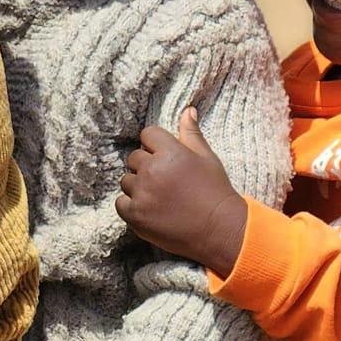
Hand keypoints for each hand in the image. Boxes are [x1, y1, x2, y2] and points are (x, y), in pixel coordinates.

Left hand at [116, 105, 247, 270]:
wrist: (219, 230)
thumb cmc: (215, 192)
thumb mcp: (207, 158)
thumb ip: (191, 134)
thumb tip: (187, 110)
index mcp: (171, 152)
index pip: (147, 134)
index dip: (155, 145)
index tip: (165, 158)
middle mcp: (153, 171)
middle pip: (134, 158)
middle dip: (146, 166)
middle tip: (165, 181)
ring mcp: (142, 194)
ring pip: (126, 180)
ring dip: (138, 187)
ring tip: (159, 197)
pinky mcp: (136, 216)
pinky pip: (121, 203)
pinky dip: (131, 206)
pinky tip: (150, 210)